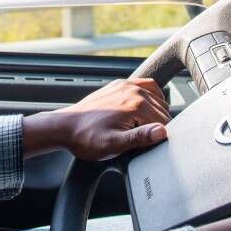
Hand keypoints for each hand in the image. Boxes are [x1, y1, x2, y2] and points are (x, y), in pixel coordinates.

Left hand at [22, 78, 169, 159]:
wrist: (66, 127)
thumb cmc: (87, 139)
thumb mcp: (114, 145)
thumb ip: (140, 138)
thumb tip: (162, 131)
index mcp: (136, 105)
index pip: (164, 122)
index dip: (161, 137)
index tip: (150, 145)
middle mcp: (133, 91)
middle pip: (162, 109)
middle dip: (158, 124)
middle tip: (145, 139)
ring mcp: (126, 85)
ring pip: (157, 97)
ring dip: (156, 111)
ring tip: (146, 127)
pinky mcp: (119, 84)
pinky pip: (146, 85)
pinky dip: (152, 95)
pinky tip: (147, 108)